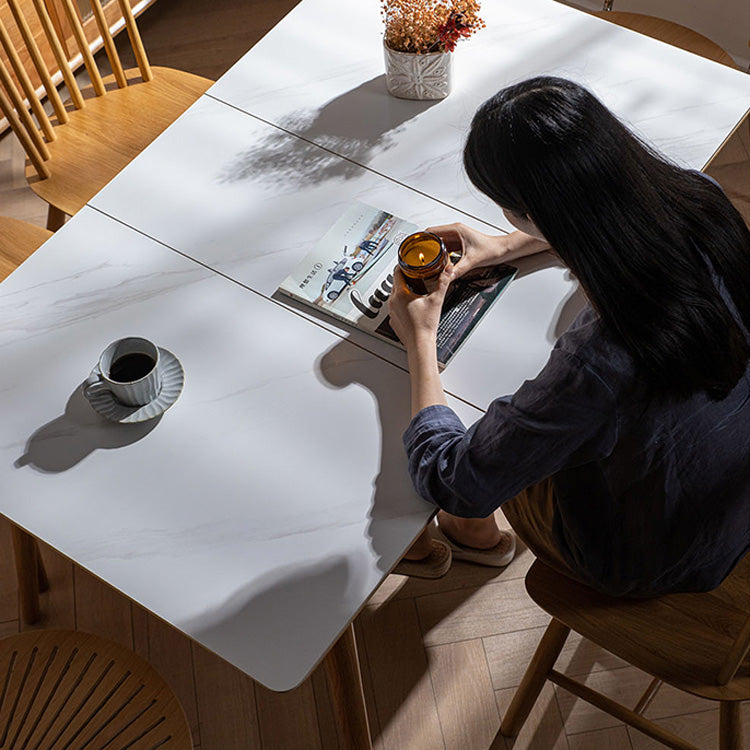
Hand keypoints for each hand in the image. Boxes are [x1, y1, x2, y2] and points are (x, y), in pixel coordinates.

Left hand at [388, 265, 453, 351]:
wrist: (420, 343)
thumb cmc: (425, 325)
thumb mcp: (436, 299)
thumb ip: (443, 282)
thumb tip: (448, 270)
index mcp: (401, 294)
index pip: (397, 273)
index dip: (403, 266)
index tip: (407, 263)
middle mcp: (393, 302)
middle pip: (395, 284)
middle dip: (404, 278)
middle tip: (413, 275)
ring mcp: (391, 312)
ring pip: (394, 296)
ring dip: (402, 291)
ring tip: (413, 290)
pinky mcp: (393, 320)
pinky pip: (395, 308)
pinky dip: (401, 304)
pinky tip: (411, 306)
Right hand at [427, 223, 548, 276]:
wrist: (503, 250)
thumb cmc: (492, 249)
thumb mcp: (473, 260)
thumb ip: (459, 269)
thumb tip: (447, 276)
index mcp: (455, 230)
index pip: (431, 231)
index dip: (420, 239)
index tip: (412, 247)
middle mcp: (454, 232)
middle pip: (432, 238)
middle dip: (424, 248)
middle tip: (416, 258)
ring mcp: (456, 239)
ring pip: (438, 245)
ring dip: (431, 252)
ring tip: (424, 262)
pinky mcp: (459, 245)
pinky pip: (445, 250)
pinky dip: (439, 256)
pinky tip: (436, 264)